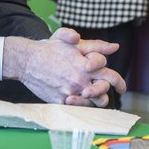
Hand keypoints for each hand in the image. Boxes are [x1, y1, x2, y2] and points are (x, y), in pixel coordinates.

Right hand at [4, 28, 124, 107]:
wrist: (26, 60)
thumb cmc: (49, 48)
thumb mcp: (72, 41)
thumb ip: (95, 45)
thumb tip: (114, 47)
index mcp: (86, 64)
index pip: (111, 76)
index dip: (119, 83)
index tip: (121, 87)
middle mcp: (80, 80)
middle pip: (104, 93)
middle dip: (107, 93)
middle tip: (107, 94)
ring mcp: (70, 91)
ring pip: (92, 103)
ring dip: (94, 100)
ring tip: (93, 96)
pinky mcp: (60, 100)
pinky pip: (77, 108)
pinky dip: (80, 105)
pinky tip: (78, 99)